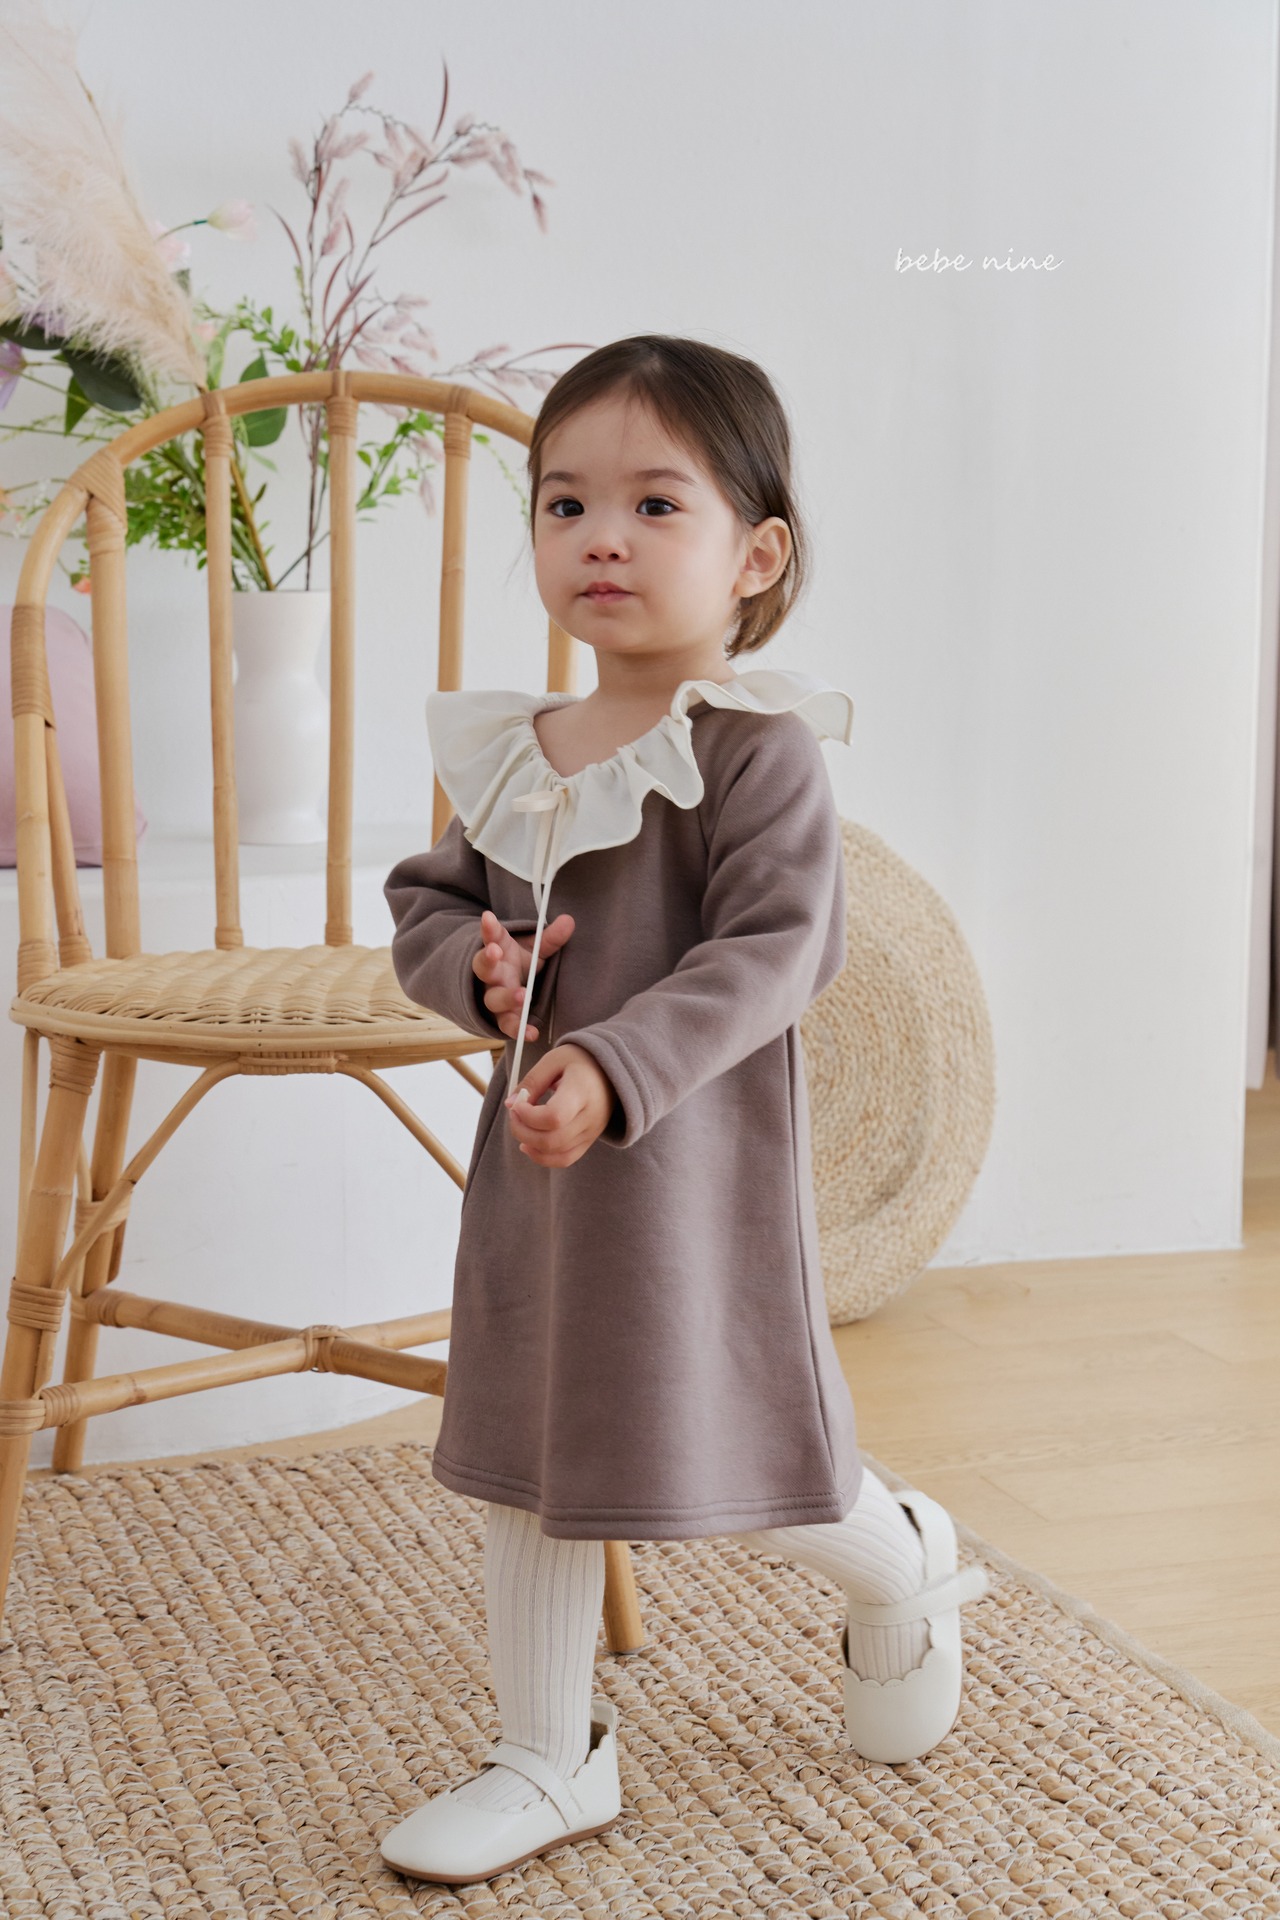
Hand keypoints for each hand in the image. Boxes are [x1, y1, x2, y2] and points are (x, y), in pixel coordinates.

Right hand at [473, 907, 574, 1041]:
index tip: (488, 918)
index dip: (488, 929)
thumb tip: (569, 920)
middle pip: (484, 968)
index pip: (489, 937)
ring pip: (493, 1000)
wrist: (506, 989)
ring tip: (523, 996)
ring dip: (506, 998)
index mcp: (497, 953)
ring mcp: (493, 997)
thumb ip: (550, 938)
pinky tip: (532, 1034)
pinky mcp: (501, 1018)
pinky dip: (518, 1030)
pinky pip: (507, 1025)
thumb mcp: (533, 949)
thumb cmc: (519, 964)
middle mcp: (491, 975)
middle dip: (488, 960)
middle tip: (495, 952)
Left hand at [504, 1042, 615, 1166]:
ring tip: (520, 1126)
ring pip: (556, 1153)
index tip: (518, 1103)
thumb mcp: (553, 1061)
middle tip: (514, 1114)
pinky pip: (565, 1159)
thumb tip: (510, 1105)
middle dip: (522, 1131)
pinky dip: (542, 1157)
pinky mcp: (589, 1141)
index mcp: (583, 1091)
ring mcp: (592, 1132)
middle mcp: (591, 1116)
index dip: (529, 1116)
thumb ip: (531, 1082)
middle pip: (552, 1140)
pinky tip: (528, 1144)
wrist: (610, 1070)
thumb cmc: (579, 1061)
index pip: (554, 1117)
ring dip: (530, 1144)